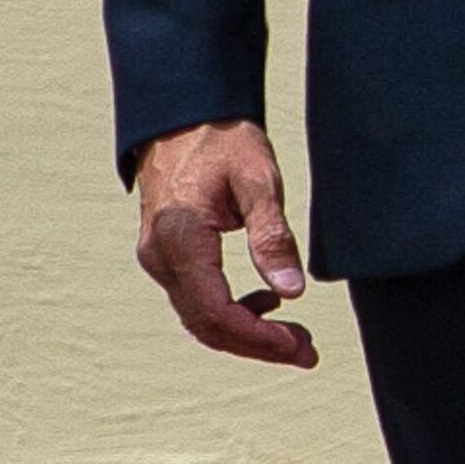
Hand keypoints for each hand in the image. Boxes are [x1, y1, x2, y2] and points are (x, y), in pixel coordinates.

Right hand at [131, 120, 316, 367]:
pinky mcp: (163, 254)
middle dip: (258, 345)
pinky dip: (230, 312)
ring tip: (294, 335)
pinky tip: (267, 299)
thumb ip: (272, 235)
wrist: (181, 112)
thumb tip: (293, 291)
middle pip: (207, 325)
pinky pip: (195, 299)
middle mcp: (160, 254)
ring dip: (246, 333)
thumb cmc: (220, 137)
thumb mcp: (257, 178)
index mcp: (180, 237)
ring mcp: (157, 256)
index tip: (300, 347)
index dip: (260, 339)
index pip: (217, 313)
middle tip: (307, 351)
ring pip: (199, 318)